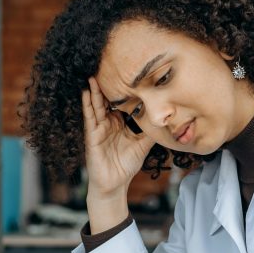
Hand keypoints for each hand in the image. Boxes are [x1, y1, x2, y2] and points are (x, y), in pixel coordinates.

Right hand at [81, 77, 154, 197]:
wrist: (115, 185)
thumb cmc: (126, 166)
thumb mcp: (143, 145)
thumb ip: (152, 131)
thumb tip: (167, 120)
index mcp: (119, 124)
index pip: (121, 103)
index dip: (124, 90)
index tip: (128, 74)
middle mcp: (108, 123)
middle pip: (107, 100)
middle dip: (107, 85)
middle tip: (108, 67)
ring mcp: (98, 128)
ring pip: (97, 105)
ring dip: (95, 91)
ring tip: (93, 75)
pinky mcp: (92, 135)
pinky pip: (90, 117)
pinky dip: (87, 104)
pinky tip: (86, 92)